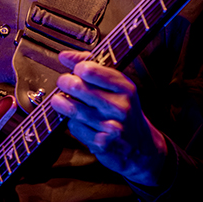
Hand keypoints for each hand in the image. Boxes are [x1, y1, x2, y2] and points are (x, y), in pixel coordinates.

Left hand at [51, 50, 167, 185]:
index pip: (89, 69)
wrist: (140, 146)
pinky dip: (72, 123)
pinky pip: (75, 127)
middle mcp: (119, 106)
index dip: (77, 68)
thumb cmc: (124, 109)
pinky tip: (79, 121)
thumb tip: (65, 56)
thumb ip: (91, 65)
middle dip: (64, 82)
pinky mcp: (101, 143)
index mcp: (124, 88)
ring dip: (61, 103)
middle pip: (76, 87)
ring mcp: (111, 126)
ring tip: (62, 100)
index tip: (77, 71)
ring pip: (72, 108)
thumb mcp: (116, 84)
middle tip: (65, 83)